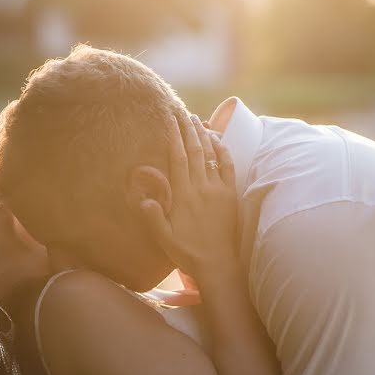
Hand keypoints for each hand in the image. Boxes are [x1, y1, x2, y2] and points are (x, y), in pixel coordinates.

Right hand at [141, 111, 239, 281]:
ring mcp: (217, 190)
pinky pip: (227, 166)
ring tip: (196, 118)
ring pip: (209, 155)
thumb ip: (153, 216)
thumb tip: (144, 197)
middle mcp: (200, 188)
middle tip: (181, 110)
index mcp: (182, 196)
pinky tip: (217, 139)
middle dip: (187, 128)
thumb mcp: (163, 238)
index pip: (177, 158)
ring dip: (203, 134)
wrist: (218, 264)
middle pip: (193, 150)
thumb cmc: (187, 253)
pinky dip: (223, 150)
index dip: (173, 136)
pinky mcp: (230, 195)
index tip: (169, 119)